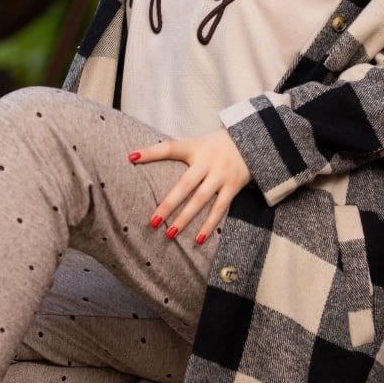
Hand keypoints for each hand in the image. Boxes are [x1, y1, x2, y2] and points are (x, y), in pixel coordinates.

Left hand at [128, 127, 251, 244]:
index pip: (170, 148)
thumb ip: (177, 148)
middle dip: (168, 204)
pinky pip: (220, 208)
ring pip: (201, 200)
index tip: (131, 157)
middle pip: (185, 185)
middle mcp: (207, 161)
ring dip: (185, 218)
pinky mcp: (233, 186)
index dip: (151, 152)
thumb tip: (144, 153)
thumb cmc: (215, 145)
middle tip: (152, 222)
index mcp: (195, 148)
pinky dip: (209, 225)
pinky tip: (198, 240)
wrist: (252, 142)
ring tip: (170, 234)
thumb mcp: (197, 141)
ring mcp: (221, 175)